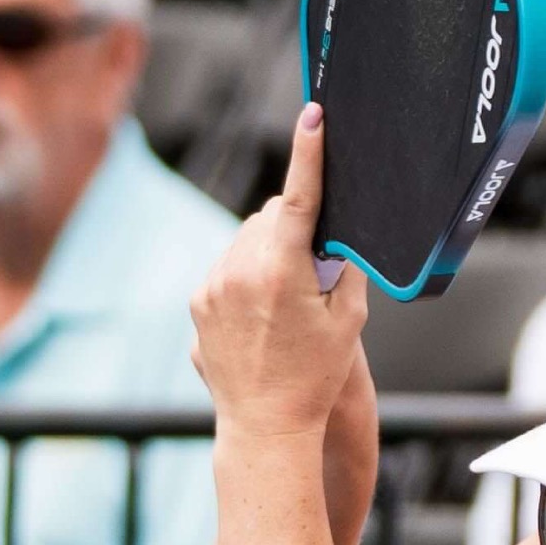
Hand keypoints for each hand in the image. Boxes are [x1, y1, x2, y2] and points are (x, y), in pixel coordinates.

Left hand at [190, 103, 369, 443]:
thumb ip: (343, 265)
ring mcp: (211, 287)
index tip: (312, 116)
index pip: (297, 197)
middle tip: (312, 269)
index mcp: (280, 272)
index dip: (308, 153)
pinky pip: (226, 267)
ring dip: (267, 252)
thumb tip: (334, 233)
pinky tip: (261, 314)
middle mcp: (238, 272)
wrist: (265, 428)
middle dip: (292, 228)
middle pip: (269, 217)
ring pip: (246, 240)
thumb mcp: (348, 320)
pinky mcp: (197, 302)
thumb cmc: (314, 378)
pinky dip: (245, 275)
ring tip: (284, 302)